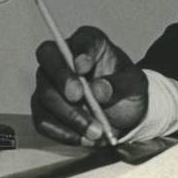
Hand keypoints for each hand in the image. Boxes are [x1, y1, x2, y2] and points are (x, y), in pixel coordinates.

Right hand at [31, 26, 146, 145]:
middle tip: (78, 97)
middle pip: (49, 60)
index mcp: (90, 43)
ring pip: (45, 95)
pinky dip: (62, 132)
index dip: (78, 51)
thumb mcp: (135, 85)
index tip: (84, 66)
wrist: (124, 114)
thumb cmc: (127, 89)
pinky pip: (43, 120)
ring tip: (95, 130)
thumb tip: (99, 89)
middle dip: (62, 80)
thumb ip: (120, 84)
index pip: (79, 39)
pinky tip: (82, 138)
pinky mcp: (44, 108)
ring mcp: (50, 83)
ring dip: (68, 115)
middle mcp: (64, 58)